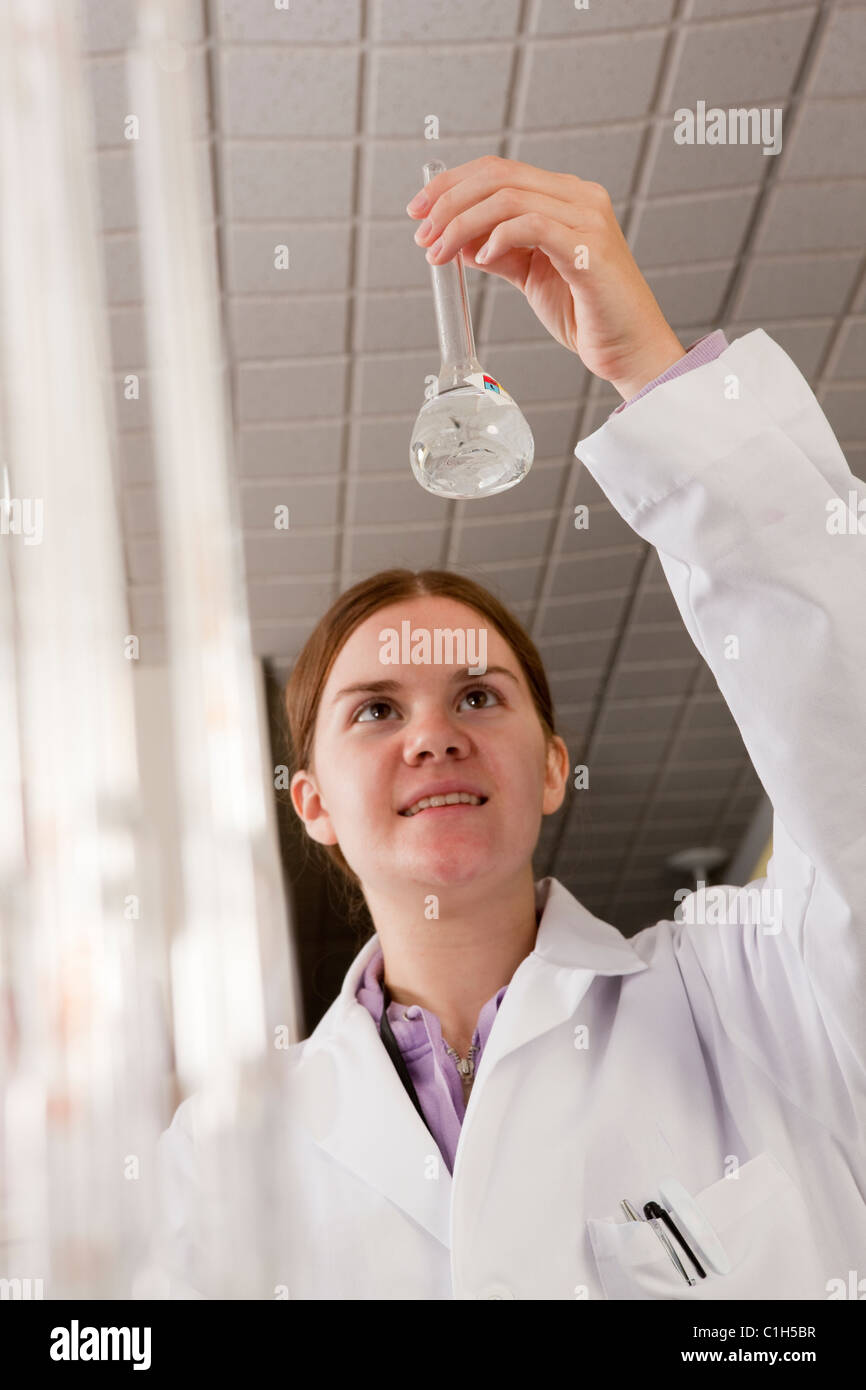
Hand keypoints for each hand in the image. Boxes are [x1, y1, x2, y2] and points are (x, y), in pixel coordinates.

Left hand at [407, 155, 685, 401]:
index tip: (418, 210)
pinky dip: (498, 238)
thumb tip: (455, 240)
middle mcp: (579, 197)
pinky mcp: (589, 249)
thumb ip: (498, 252)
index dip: (451, 184)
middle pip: (498, 175)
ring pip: (509, 198)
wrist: (629, 349)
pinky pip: (534, 226)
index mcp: (566, 197)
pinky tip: (480, 259)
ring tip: (439, 253)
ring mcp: (588, 220)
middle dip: (448, 201)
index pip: (498, 170)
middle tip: (421, 233)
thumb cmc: (586, 314)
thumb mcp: (530, 275)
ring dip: (463, 224)